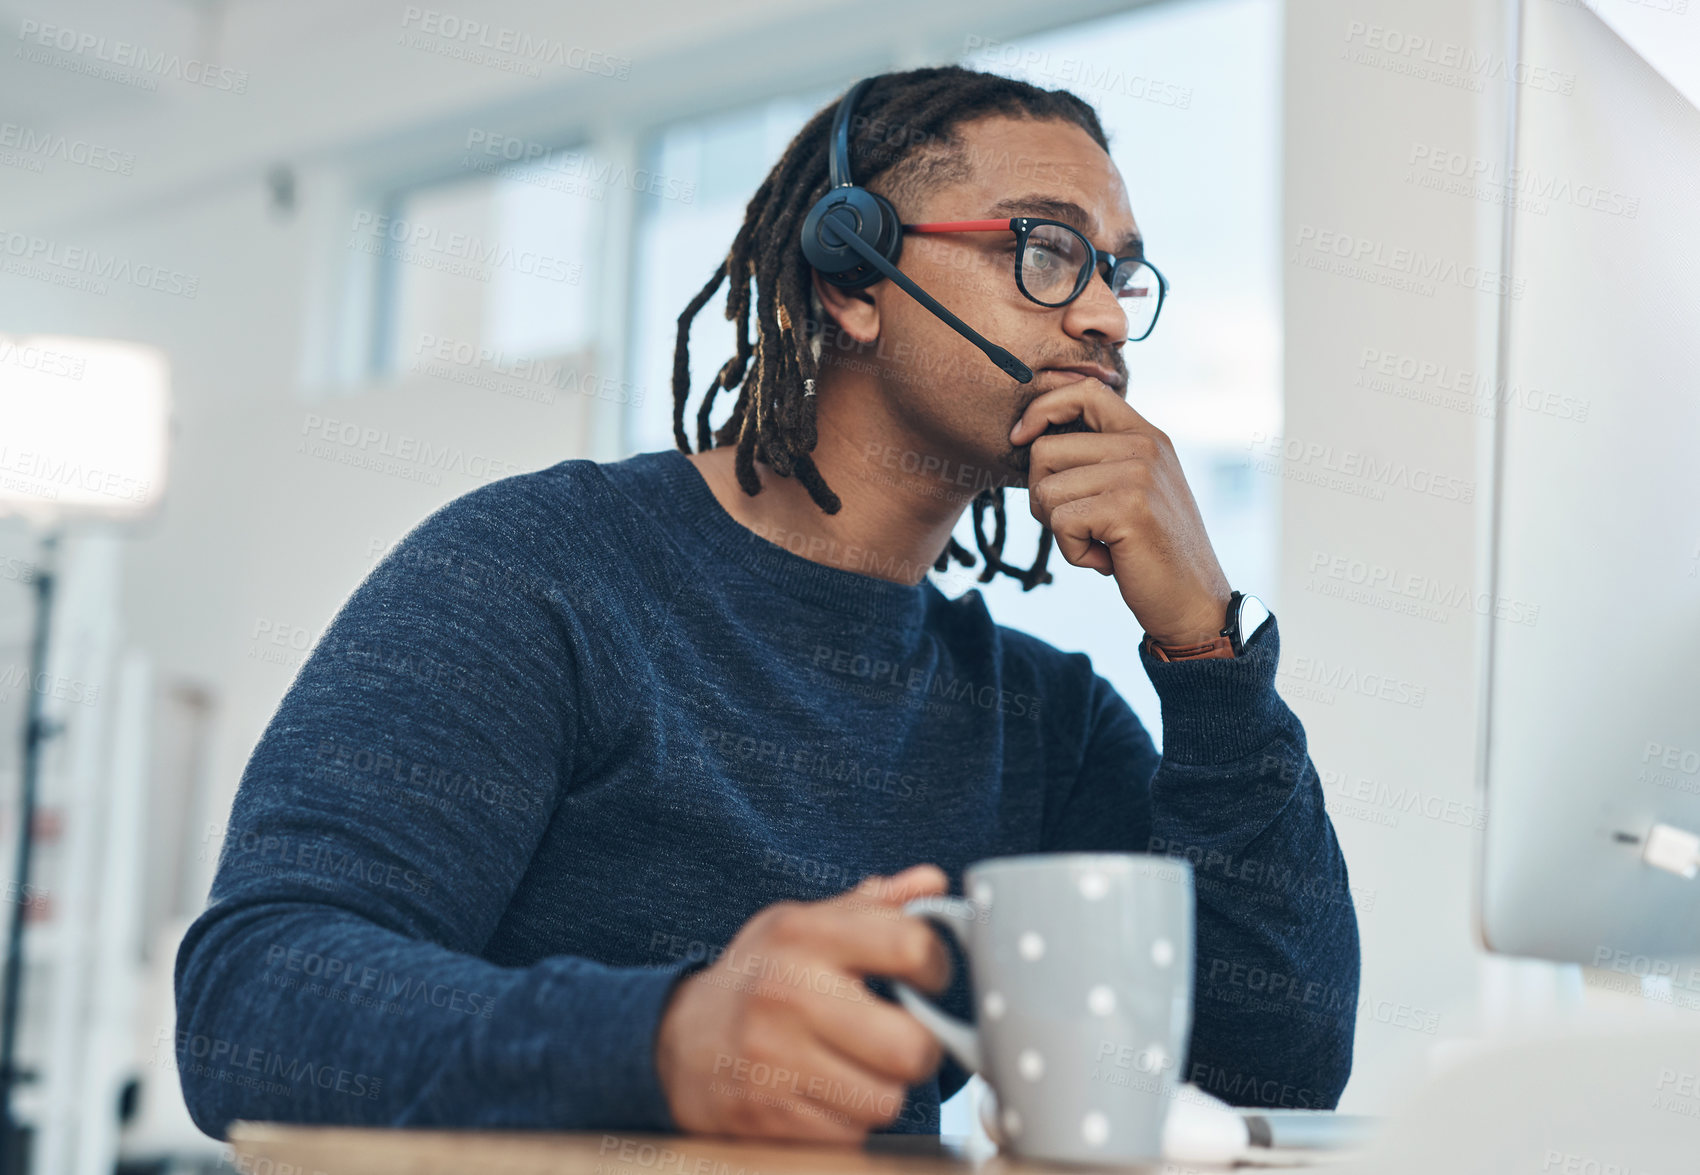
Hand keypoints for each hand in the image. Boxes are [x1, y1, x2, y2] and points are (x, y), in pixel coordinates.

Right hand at [654, 864, 951, 1139]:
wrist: (678, 1040)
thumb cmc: (759, 977)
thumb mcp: (804, 925)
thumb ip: (872, 907)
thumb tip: (932, 882)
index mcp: (803, 933)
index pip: (909, 945)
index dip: (935, 967)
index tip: (926, 977)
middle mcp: (786, 992)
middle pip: (910, 1046)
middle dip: (918, 1048)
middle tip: (899, 1038)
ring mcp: (772, 1057)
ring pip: (885, 1100)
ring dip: (881, 1089)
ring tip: (855, 1066)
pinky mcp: (764, 1114)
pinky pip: (850, 1133)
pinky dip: (847, 1120)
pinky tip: (822, 1092)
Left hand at [1010, 377, 1232, 645]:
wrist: (1193, 602)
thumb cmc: (1150, 551)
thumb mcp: (1132, 490)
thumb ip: (1098, 460)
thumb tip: (1029, 439)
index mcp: (1145, 435)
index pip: (1083, 391)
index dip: (1042, 410)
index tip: (1020, 439)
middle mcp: (1144, 446)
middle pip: (1044, 450)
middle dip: (1043, 497)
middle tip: (1080, 527)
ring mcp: (1138, 474)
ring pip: (1046, 490)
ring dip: (1060, 531)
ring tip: (1100, 545)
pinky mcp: (1128, 508)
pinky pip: (1060, 523)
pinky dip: (1073, 552)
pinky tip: (1107, 561)